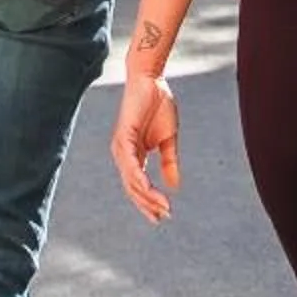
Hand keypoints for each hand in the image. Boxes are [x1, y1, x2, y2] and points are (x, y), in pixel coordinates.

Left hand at [112, 62, 181, 221]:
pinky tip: (148, 188)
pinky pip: (130, 163)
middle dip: (148, 204)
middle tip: (163, 217)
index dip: (150, 202)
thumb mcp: (168, 139)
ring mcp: (121, 147)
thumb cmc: (159, 105)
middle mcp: (123, 155)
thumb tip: (174, 186)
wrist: (152, 80)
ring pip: (131, 180)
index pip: (138, 186)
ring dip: (146, 196)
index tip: (164, 215)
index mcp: (134, 156)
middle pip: (133, 189)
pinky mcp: (123, 137)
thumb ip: (169, 162)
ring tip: (162, 207)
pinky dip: (138, 178)